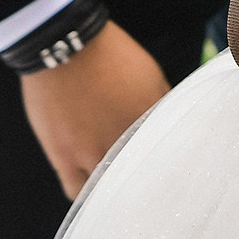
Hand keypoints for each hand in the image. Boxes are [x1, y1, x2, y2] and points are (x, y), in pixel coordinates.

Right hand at [19, 20, 169, 197]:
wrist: (66, 45)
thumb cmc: (109, 54)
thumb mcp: (150, 73)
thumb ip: (164, 104)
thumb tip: (174, 122)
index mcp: (150, 125)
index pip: (166, 159)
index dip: (168, 168)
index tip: (169, 173)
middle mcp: (124, 144)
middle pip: (140, 180)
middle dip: (144, 183)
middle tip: (144, 184)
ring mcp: (93, 153)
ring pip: (110, 190)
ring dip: (115, 190)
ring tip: (116, 187)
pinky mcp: (65, 158)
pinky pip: (78, 191)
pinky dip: (86, 194)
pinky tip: (91, 187)